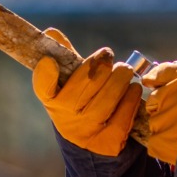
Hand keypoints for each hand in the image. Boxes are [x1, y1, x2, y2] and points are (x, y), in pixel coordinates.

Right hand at [32, 29, 142, 156]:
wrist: (91, 144)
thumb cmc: (79, 103)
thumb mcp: (68, 84)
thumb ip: (64, 58)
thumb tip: (51, 32)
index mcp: (52, 100)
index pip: (43, 87)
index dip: (45, 74)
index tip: (50, 62)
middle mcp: (66, 117)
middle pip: (86, 84)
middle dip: (102, 65)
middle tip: (108, 57)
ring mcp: (86, 131)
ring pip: (107, 99)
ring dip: (120, 78)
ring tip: (125, 71)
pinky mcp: (108, 141)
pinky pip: (123, 114)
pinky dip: (131, 98)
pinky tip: (134, 89)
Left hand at [141, 61, 176, 164]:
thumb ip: (168, 71)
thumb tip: (146, 79)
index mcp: (164, 92)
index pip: (155, 97)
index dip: (168, 100)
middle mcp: (158, 109)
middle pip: (154, 113)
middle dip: (166, 114)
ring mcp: (159, 129)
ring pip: (156, 129)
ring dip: (167, 130)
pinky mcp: (161, 147)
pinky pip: (156, 146)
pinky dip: (165, 146)